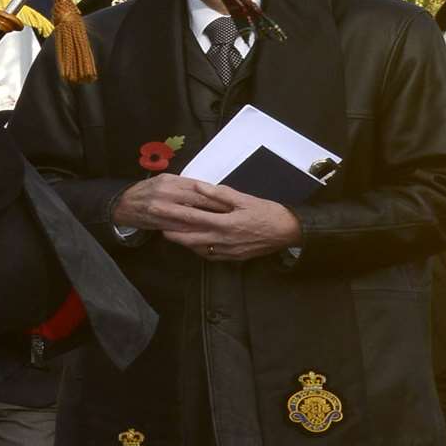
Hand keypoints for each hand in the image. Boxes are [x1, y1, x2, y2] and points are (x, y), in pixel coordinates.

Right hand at [112, 174, 235, 232]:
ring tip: (224, 226)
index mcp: (172, 180)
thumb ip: (184, 185)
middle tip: (234, 215)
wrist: (124, 204)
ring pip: (190, 216)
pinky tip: (205, 235)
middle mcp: (167, 192)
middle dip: (217, 209)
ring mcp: (162, 207)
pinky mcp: (159, 222)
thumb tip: (206, 189)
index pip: (200, 188)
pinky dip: (193, 231)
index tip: (231, 201)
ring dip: (208, 222)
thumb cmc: (148, 191)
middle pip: (198, 201)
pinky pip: (179, 228)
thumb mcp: (165, 181)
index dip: (216, 195)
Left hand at [155, 181, 302, 262]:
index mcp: (225, 223)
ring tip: (170, 234)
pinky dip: (198, 249)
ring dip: (184, 242)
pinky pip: (210, 255)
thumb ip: (219, 194)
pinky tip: (193, 244)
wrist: (287, 232)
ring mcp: (227, 251)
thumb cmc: (267, 212)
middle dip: (172, 233)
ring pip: (198, 248)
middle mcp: (223, 240)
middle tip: (157, 226)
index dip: (173, 214)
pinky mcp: (233, 258)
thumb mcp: (244, 198)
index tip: (159, 210)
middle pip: (190, 238)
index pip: (192, 218)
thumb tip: (198, 187)